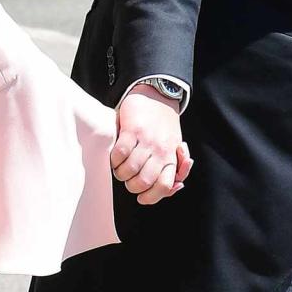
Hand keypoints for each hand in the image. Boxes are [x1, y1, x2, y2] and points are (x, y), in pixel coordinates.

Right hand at [112, 85, 192, 205]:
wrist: (156, 94)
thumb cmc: (164, 125)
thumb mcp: (176, 146)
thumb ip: (177, 168)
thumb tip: (177, 187)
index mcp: (171, 156)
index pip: (164, 186)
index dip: (151, 197)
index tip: (141, 197)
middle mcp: (160, 150)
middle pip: (143, 181)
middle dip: (132, 186)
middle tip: (129, 180)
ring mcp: (146, 140)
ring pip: (130, 170)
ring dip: (121, 174)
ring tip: (120, 169)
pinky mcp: (131, 130)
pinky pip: (120, 153)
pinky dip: (114, 160)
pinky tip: (115, 157)